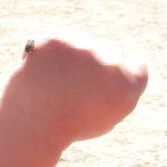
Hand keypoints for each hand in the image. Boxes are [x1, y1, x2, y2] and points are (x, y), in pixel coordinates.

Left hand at [4, 32, 148, 149]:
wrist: (31, 125)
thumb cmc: (66, 127)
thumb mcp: (104, 116)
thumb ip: (116, 90)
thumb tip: (117, 62)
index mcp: (128, 87)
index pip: (136, 64)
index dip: (119, 71)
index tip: (102, 81)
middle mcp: (110, 64)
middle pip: (109, 51)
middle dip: (93, 63)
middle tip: (70, 85)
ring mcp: (83, 48)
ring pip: (81, 42)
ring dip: (70, 54)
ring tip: (52, 80)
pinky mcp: (56, 39)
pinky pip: (56, 39)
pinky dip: (47, 50)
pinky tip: (40, 70)